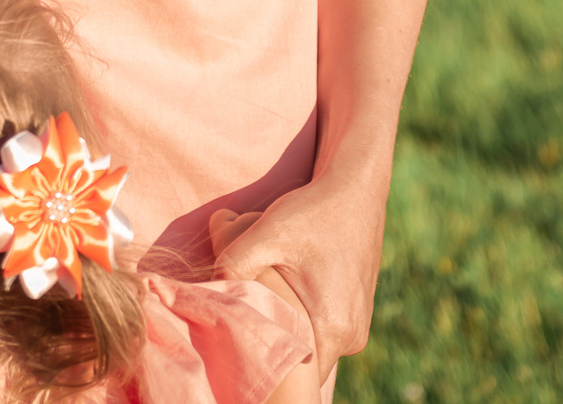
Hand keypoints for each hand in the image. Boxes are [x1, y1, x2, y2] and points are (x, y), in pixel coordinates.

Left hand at [208, 178, 384, 374]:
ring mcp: (357, 326)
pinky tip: (285, 294)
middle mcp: (352, 335)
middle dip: (272, 347)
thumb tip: (205, 291)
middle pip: (301, 364)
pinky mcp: (355, 313)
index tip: (239, 352)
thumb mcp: (267, 232)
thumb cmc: (313, 210)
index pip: (293, 375)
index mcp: (333, 326)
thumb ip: (233, 263)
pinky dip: (302, 319)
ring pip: (311, 346)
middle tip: (242, 327)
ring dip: (287, 331)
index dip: (263, 367)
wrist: (355, 188)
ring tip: (264, 305)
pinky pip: (322, 331)